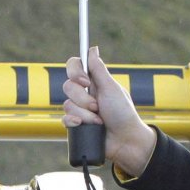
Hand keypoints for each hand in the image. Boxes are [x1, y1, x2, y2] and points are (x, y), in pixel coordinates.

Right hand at [63, 47, 157, 176]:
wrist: (125, 141)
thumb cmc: (123, 113)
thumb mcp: (112, 89)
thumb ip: (99, 69)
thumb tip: (92, 49)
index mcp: (94, 81)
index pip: (74, 66)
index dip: (76, 72)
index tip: (86, 82)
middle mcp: (84, 93)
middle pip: (68, 86)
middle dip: (83, 99)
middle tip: (97, 106)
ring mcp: (79, 109)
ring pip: (67, 105)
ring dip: (84, 114)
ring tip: (99, 121)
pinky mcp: (76, 124)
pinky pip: (64, 119)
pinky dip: (75, 123)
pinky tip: (85, 126)